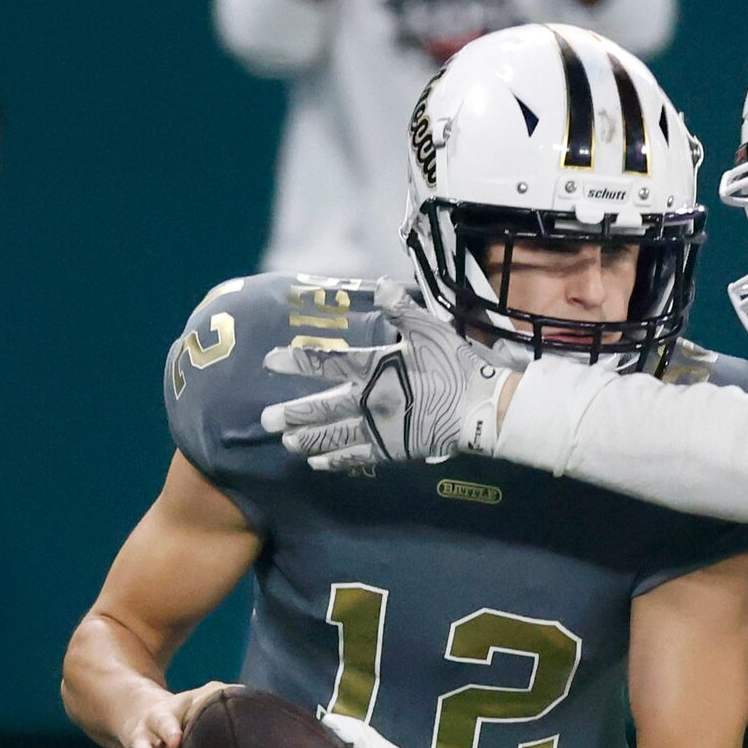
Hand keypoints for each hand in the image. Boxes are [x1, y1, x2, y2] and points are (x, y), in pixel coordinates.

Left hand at [259, 281, 512, 470]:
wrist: (482, 410)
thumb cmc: (457, 367)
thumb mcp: (431, 329)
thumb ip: (402, 308)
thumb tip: (380, 284)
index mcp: (376, 368)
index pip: (326, 363)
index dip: (296, 361)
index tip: (269, 362)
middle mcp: (369, 400)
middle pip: (321, 409)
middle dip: (291, 414)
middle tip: (265, 420)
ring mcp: (379, 429)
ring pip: (334, 436)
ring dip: (307, 439)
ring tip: (285, 442)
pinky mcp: (392, 450)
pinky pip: (357, 457)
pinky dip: (334, 460)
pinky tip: (316, 463)